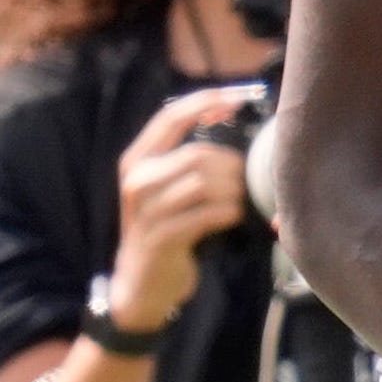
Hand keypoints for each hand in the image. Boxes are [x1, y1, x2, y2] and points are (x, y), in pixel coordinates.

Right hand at [109, 86, 257, 329]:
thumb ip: (191, 155)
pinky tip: (232, 217)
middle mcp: (136, 181)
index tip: (241, 97)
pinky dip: (229, 213)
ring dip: (234, 191)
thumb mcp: (169, 186)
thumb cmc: (168, 227)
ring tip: (238, 200)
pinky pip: (208, 215)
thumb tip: (235, 115)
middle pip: (199, 154)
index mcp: (137, 159)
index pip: (171, 116)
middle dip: (233, 164)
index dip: (208, 101)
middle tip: (245, 179)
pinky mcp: (160, 238)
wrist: (143, 284)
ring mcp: (145, 210)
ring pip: (205, 183)